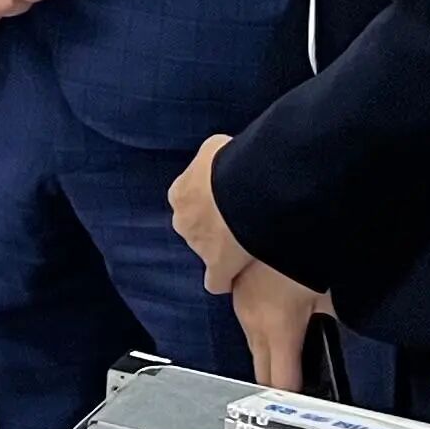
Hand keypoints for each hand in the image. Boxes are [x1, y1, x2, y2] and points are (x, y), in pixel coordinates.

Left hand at [169, 134, 254, 293]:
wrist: (245, 190)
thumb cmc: (231, 163)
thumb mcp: (217, 148)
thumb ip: (215, 158)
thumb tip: (225, 158)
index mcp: (180, 193)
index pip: (190, 201)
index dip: (209, 202)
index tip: (227, 201)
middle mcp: (183, 221)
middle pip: (196, 227)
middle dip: (214, 225)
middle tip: (241, 219)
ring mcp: (198, 247)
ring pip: (207, 250)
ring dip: (224, 247)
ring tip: (249, 242)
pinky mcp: (217, 267)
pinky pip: (217, 280)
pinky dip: (225, 279)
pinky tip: (237, 276)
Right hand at [232, 263, 335, 391]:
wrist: (266, 218)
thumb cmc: (299, 254)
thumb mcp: (326, 291)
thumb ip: (330, 317)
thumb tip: (335, 325)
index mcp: (277, 330)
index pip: (280, 382)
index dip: (292, 398)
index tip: (305, 403)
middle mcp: (254, 325)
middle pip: (261, 371)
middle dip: (276, 383)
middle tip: (297, 388)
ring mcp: (241, 308)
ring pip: (253, 347)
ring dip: (268, 355)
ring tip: (288, 355)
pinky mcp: (236, 292)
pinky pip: (248, 324)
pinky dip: (261, 331)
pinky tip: (274, 321)